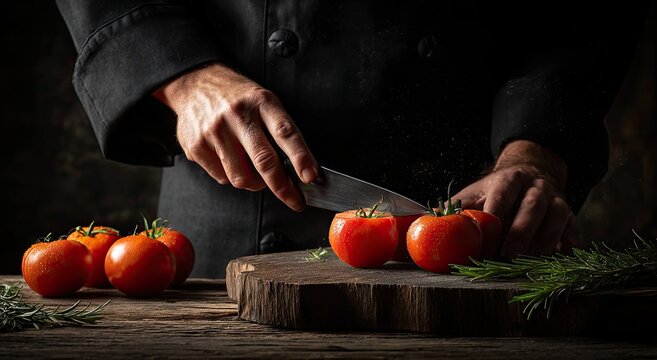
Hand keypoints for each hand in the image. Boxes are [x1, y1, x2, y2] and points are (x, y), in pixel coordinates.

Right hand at [154, 63, 317, 210]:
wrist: (196, 83)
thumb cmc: (237, 98)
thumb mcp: (264, 102)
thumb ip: (279, 131)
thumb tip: (299, 169)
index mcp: (261, 102)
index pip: (285, 133)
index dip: (300, 157)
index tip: (310, 176)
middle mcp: (237, 115)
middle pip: (264, 161)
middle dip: (283, 187)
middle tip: (295, 200)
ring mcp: (215, 131)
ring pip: (242, 177)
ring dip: (255, 183)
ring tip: (255, 171)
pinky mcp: (196, 146)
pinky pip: (222, 178)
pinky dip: (231, 177)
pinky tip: (230, 160)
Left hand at [453, 140, 585, 257]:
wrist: (530, 174)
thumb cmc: (495, 191)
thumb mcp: (476, 192)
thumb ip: (457, 206)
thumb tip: (426, 218)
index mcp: (509, 179)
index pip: (503, 194)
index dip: (496, 213)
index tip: (487, 234)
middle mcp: (535, 186)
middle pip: (532, 206)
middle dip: (521, 230)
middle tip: (509, 253)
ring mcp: (556, 198)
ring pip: (557, 215)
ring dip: (546, 239)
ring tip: (533, 260)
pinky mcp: (570, 214)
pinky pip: (574, 227)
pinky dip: (571, 242)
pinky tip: (564, 255)